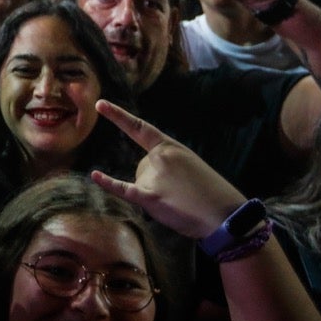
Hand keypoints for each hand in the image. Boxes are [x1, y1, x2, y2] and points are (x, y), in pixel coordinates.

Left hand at [90, 99, 245, 240]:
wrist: (226, 215)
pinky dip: (108, 182)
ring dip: (154, 195)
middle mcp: (160, 157)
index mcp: (172, 147)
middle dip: (155, 182)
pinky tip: (94, 174)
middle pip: (142, 168)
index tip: (100, 105)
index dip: (119, 116)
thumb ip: (168, 165)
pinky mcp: (150, 197)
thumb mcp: (192, 166)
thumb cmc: (212, 193)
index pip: (140, 129)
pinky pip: (123, 189)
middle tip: (182, 194)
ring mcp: (154, 176)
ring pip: (140, 184)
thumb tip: (145, 179)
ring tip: (180, 203)